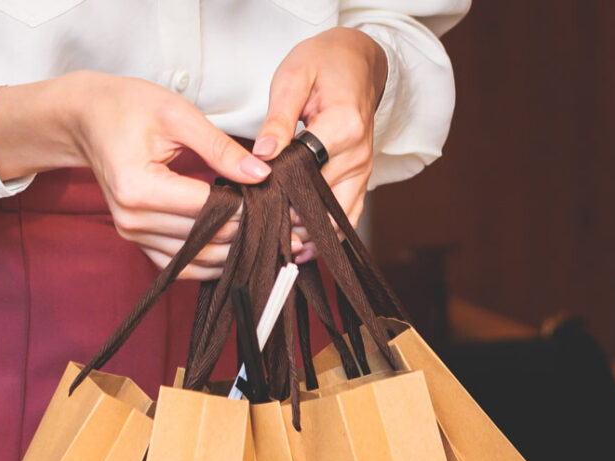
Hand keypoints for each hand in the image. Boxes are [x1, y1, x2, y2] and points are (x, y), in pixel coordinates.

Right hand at [0, 71, 280, 278]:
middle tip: (288, 227)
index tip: (282, 204)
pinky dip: (211, 260)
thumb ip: (220, 148)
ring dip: (234, 253)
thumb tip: (261, 175)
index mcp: (138, 187)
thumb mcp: (177, 115)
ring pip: (196, 259)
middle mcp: (132, 219)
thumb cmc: (127, 108)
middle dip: (248, 233)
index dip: (248, 209)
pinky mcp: (137, 240)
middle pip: (204, 238)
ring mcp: (132, 234)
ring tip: (271, 240)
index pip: (207, 209)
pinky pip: (180, 264)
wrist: (87, 119)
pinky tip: (239, 249)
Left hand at [253, 27, 388, 262]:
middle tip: (255, 234)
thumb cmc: (320, 64)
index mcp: (343, 127)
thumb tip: (261, 155)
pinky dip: (324, 234)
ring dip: (307, 235)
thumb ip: (277, 119)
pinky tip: (299, 247)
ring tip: (273, 246)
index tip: (251, 206)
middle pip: (322, 204)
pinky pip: (347, 217)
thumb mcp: (292, 79)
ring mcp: (363, 170)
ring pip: (337, 220)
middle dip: (289, 223)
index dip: (277, 193)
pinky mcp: (361, 179)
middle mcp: (359, 154)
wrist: (355, 60)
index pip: (306, 174)